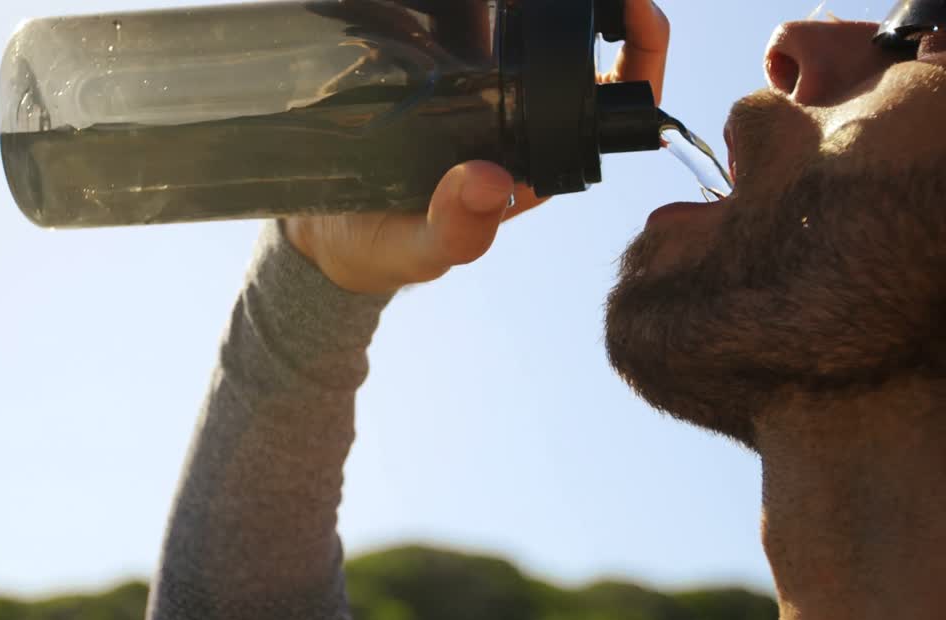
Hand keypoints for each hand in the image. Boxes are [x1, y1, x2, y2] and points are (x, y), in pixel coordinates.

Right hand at [284, 0, 670, 294]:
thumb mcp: (422, 249)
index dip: (643, 50)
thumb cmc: (385, 247)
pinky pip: (457, 6)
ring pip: (522, 10)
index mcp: (539, 151)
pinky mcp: (431, 50)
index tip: (636, 7)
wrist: (322, 227)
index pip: (616, 97)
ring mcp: (475, 72)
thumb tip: (489, 181)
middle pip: (578, 34)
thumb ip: (457, 229)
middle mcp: (517, 103)